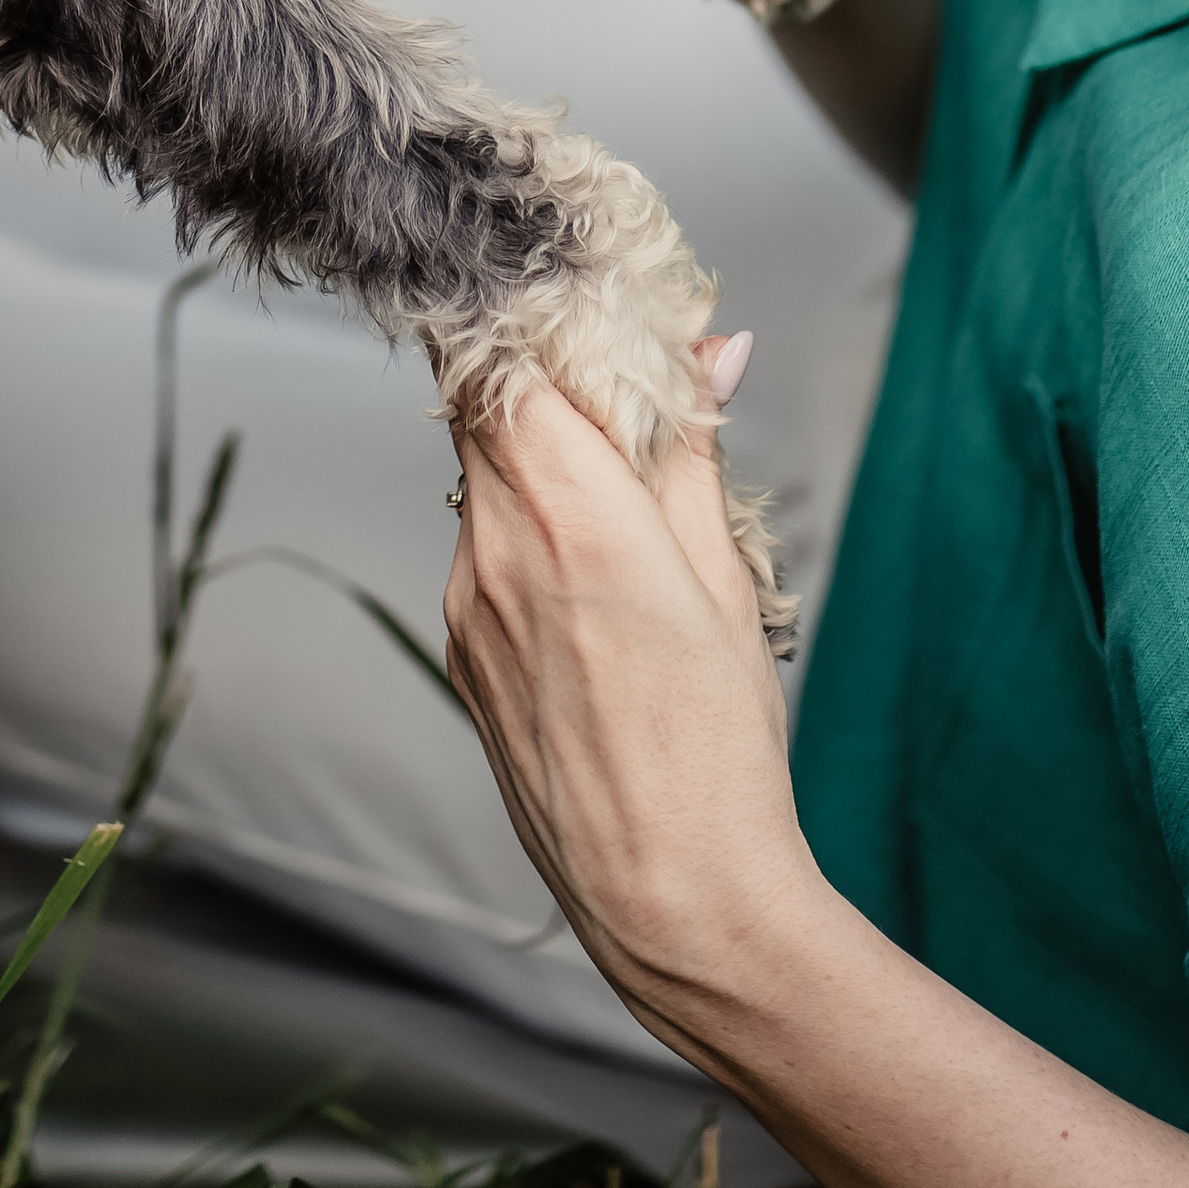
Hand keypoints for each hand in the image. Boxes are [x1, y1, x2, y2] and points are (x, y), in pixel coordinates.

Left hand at [439, 344, 820, 1058]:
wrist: (672, 899)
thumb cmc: (718, 748)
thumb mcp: (724, 577)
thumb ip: (691, 450)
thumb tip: (707, 351)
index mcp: (569, 514)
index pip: (505, 357)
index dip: (531, 309)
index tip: (577, 288)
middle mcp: (495, 548)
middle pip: (483, 403)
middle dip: (537, 368)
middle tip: (607, 363)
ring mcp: (468, 603)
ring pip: (478, 472)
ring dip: (532, 444)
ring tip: (616, 470)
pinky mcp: (464, 651)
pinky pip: (481, 545)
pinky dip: (523, 518)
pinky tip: (592, 558)